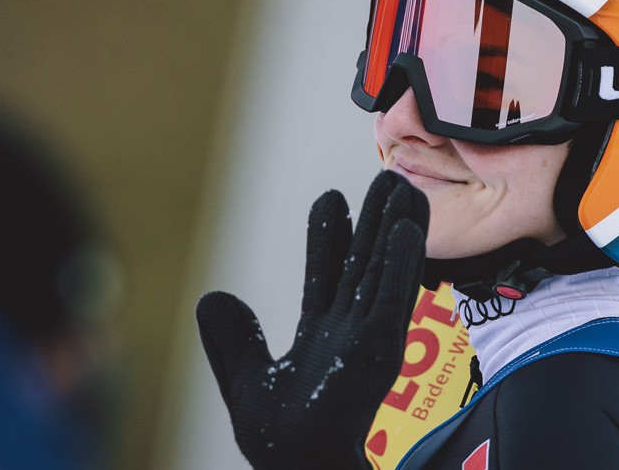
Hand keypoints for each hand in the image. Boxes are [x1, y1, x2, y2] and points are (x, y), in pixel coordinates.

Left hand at [196, 171, 427, 468]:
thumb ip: (232, 340)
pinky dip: (402, 262)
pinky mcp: (379, 349)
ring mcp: (368, 337)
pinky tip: (406, 228)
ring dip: (397, 228)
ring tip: (405, 188)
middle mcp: (350, 330)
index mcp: (322, 335)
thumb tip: (212, 297)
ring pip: (385, 270)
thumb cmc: (280, 441)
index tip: (330, 198)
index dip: (329, 237)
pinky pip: (392, 298)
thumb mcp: (245, 382)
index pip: (326, 274)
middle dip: (374, 220)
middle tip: (387, 177)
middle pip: (365, 262)